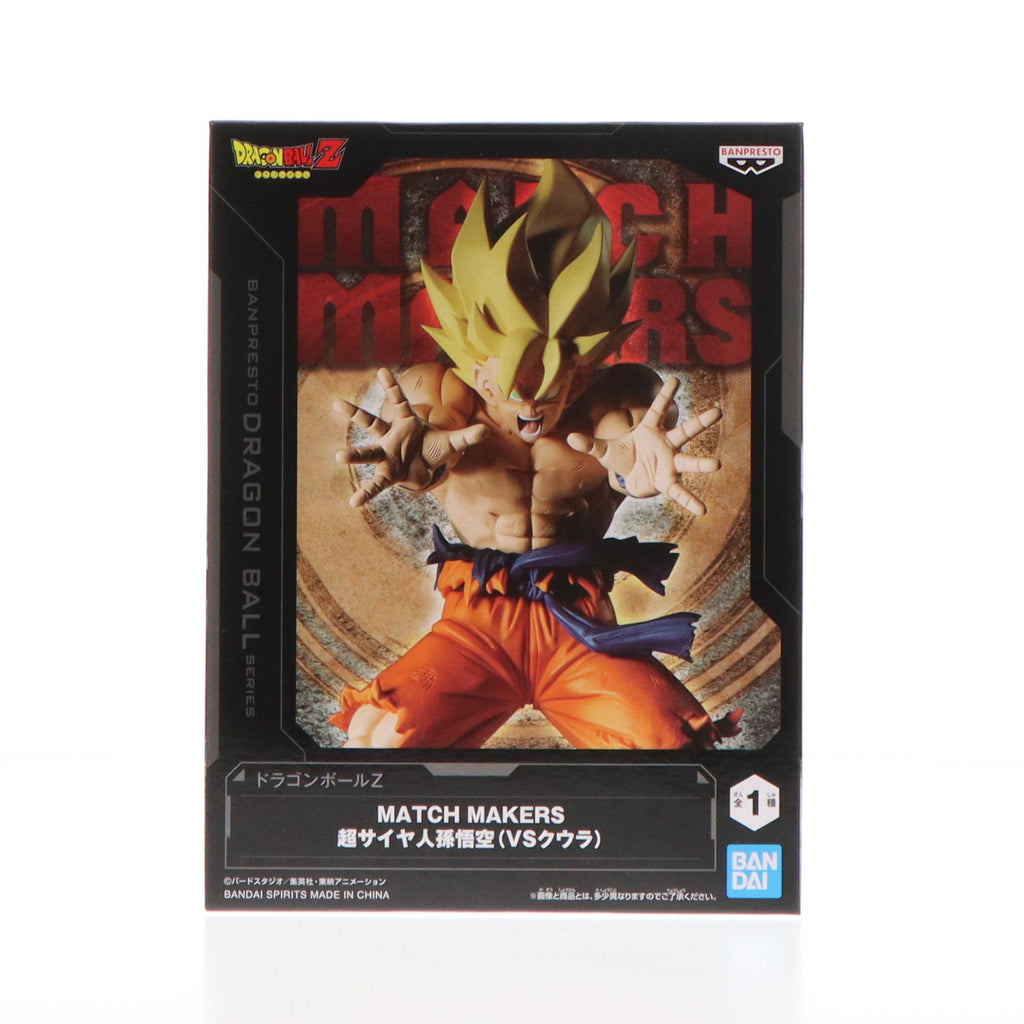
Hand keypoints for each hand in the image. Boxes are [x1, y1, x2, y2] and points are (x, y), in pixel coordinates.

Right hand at [334, 368, 486, 507]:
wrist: (428, 470)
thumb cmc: (435, 449)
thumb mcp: (452, 443)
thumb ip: (466, 437)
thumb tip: (486, 431)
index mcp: (406, 423)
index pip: (398, 401)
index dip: (390, 387)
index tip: (381, 370)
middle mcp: (392, 437)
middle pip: (371, 423)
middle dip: (355, 414)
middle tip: (336, 403)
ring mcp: (387, 455)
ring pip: (368, 453)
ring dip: (354, 455)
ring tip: (338, 455)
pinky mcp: (388, 474)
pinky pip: (376, 484)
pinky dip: (366, 493)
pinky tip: (354, 502)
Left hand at [567, 377, 720, 514]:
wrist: (630, 478)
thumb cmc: (624, 457)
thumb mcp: (606, 451)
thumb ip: (590, 444)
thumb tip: (570, 438)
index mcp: (650, 431)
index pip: (658, 410)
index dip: (665, 396)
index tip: (675, 379)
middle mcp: (666, 444)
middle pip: (684, 431)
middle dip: (700, 422)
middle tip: (717, 412)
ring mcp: (670, 463)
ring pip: (689, 461)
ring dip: (702, 463)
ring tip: (717, 464)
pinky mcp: (668, 482)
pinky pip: (680, 492)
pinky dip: (690, 501)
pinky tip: (702, 510)